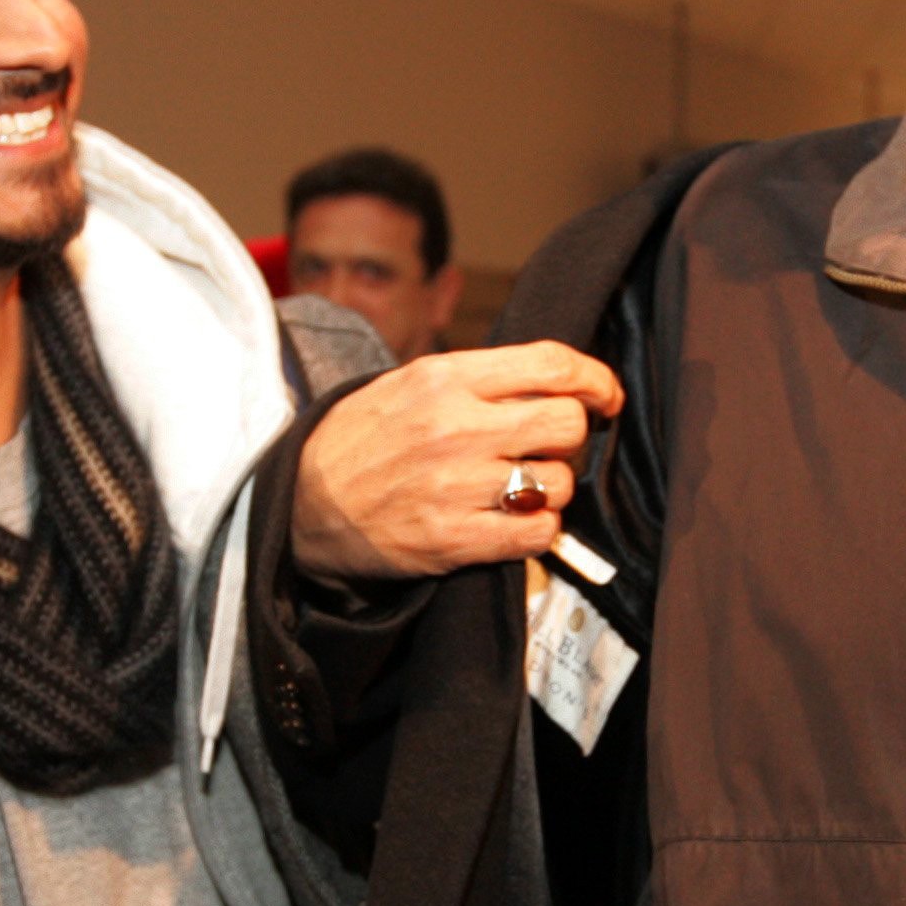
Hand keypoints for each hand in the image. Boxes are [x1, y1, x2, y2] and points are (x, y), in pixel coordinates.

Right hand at [292, 342, 623, 582]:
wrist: (301, 502)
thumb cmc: (364, 438)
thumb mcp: (411, 382)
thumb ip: (480, 379)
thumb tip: (557, 384)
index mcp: (445, 378)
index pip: (551, 365)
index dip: (595, 379)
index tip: (604, 396)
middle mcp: (455, 427)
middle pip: (568, 423)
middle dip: (571, 437)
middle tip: (549, 448)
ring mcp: (456, 486)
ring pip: (559, 483)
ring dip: (552, 489)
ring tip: (519, 488)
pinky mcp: (454, 539)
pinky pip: (538, 533)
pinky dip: (538, 529)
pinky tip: (514, 521)